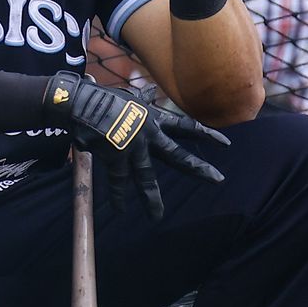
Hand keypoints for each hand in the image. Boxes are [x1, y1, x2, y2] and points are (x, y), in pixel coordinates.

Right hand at [41, 73, 227, 219]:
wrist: (82, 102)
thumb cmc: (103, 98)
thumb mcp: (129, 96)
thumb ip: (142, 98)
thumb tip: (151, 90)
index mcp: (154, 118)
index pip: (186, 127)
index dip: (206, 134)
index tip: (225, 144)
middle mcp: (149, 134)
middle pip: (177, 155)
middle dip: (197, 168)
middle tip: (218, 180)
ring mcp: (133, 147)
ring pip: (146, 177)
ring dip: (151, 197)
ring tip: (156, 216)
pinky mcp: (115, 156)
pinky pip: (118, 181)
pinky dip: (118, 196)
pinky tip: (121, 209)